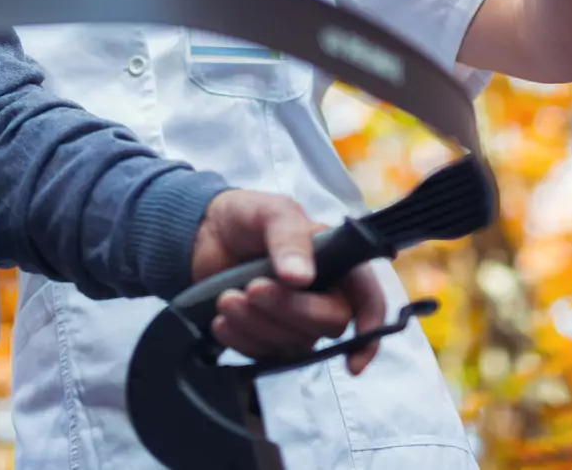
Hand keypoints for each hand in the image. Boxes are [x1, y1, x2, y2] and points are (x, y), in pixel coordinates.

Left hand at [190, 190, 388, 375]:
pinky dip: (241, 340)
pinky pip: (264, 354)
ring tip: (226, 298)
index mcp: (337, 262)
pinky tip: (221, 321)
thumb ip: (290, 238)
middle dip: (289, 309)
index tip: (352, 360)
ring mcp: (295, 320)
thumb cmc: (248, 216)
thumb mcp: (271, 212)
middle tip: (252, 288)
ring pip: (294, 343)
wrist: (202, 232)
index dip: (369, 328)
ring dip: (258, 324)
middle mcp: (324, 295)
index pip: (368, 300)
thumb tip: (302, 278)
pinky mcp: (267, 336)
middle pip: (327, 323)